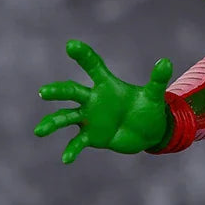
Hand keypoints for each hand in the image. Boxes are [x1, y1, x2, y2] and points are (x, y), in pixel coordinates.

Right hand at [34, 39, 171, 162]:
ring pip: (67, 117)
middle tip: (43, 92)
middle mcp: (93, 99)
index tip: (71, 45)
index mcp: (107, 85)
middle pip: (72, 92)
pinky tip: (66, 159)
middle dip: (58, 92)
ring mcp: (90, 118)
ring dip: (53, 123)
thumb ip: (157, 80)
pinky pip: (77, 143)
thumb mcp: (153, 95)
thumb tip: (165, 62)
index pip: (93, 67)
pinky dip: (71, 150)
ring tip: (39, 131)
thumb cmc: (148, 108)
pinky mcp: (91, 136)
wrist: (147, 132)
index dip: (83, 56)